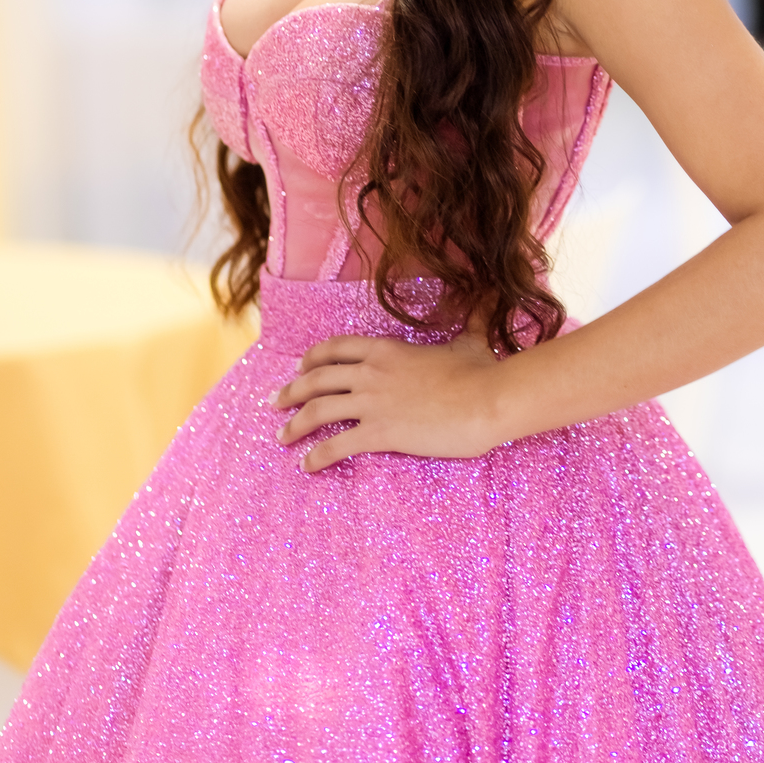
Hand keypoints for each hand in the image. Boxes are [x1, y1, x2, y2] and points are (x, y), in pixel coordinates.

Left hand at [270, 327, 505, 471]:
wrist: (488, 399)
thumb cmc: (481, 372)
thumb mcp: (471, 341)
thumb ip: (471, 320)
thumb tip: (487, 296)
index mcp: (387, 349)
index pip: (337, 348)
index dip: (313, 357)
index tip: (299, 367)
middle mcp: (371, 372)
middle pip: (317, 378)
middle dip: (291, 391)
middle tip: (274, 402)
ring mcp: (372, 402)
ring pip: (318, 410)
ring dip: (294, 424)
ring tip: (281, 436)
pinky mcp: (379, 432)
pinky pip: (337, 445)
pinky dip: (317, 457)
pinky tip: (306, 465)